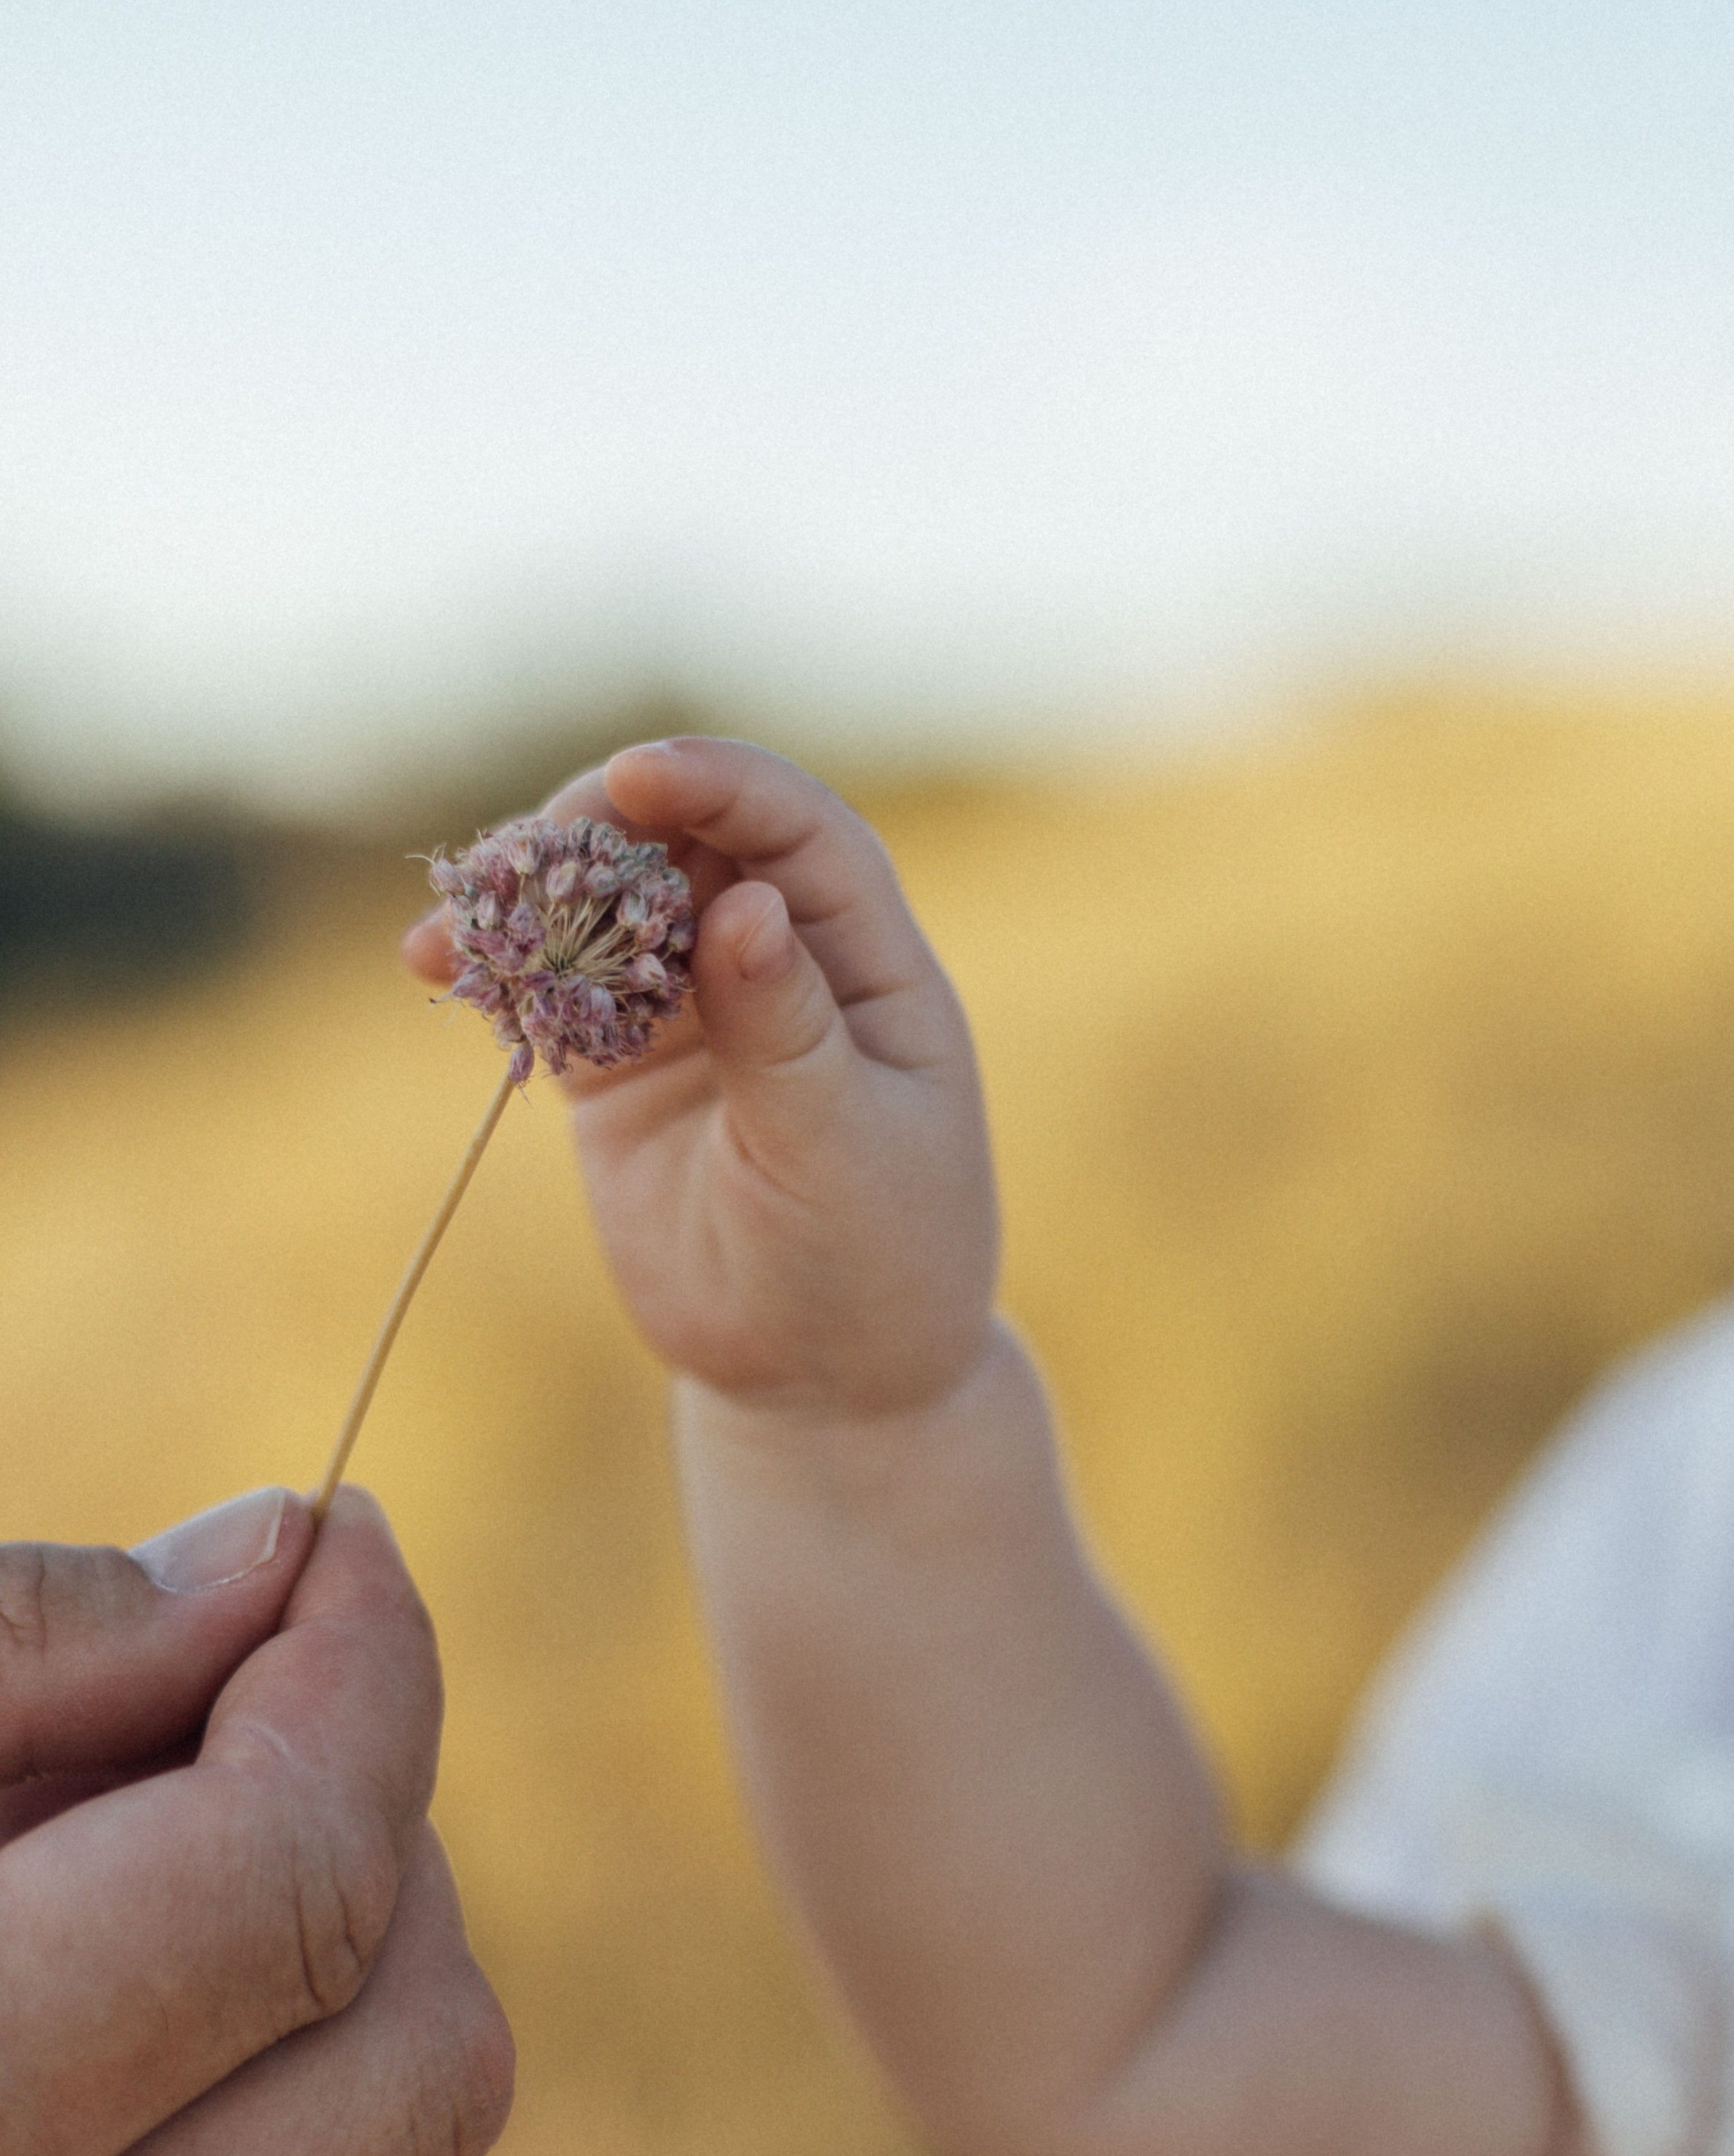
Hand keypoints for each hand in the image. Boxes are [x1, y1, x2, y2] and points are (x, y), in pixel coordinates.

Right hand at [0, 1486, 512, 2155]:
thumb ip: (36, 1650)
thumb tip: (285, 1561)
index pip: (291, 1884)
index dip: (359, 1671)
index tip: (342, 1538)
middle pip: (418, 2052)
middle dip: (375, 1828)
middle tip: (233, 1699)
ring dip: (356, 1958)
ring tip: (156, 1833)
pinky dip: (299, 2081)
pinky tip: (138, 1975)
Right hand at [405, 737, 997, 1418]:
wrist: (821, 1379)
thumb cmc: (871, 1265)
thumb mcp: (841, 1151)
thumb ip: (786, 1032)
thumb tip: (746, 906)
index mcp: (868, 962)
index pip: (796, 832)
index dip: (720, 786)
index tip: (637, 775)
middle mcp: (778, 960)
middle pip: (681, 845)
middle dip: (597, 833)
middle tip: (521, 864)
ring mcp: (690, 1008)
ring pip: (601, 905)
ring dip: (527, 895)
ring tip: (456, 926)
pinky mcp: (616, 1063)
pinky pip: (548, 985)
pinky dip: (495, 967)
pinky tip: (439, 966)